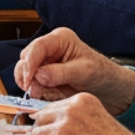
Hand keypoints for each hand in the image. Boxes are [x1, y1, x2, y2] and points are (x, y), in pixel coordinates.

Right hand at [12, 27, 134, 112]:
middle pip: (26, 58)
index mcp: (60, 39)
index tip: (28, 80)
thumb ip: (60, 73)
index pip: (37, 47)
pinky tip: (44, 95)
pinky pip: (31, 82)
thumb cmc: (101, 74)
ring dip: (30, 84)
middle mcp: (49, 47)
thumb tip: (38, 76)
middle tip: (33, 91)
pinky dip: (34, 89)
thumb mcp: (84, 72)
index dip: (29, 64)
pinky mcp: (43, 74)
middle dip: (27, 75)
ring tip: (41, 94)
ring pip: (24, 71)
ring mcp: (45, 61)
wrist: (109, 87)